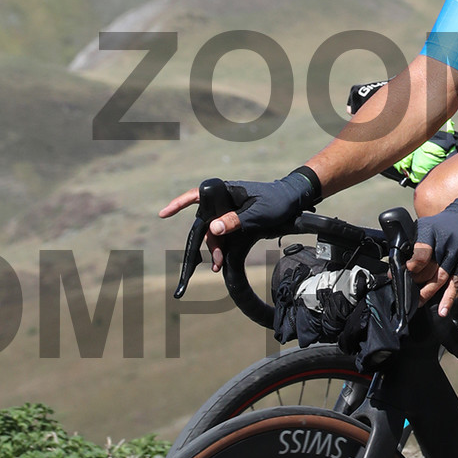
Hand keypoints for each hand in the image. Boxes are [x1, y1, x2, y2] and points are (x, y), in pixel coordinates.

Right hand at [158, 170, 316, 268]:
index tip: (164, 214)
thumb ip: (236, 220)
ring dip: (214, 249)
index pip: (197, 196)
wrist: (293, 202)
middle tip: (211, 263)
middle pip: (205, 223)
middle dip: (204, 243)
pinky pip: (223, 236)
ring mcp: (230, 212)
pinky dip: (221, 249)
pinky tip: (221, 262)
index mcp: (227, 192)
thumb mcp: (259, 212)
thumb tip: (213, 229)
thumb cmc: (277, 201)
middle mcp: (225, 202)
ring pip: (214, 233)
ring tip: (219, 265)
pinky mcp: (236, 222)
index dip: (179, 204)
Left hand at [407, 197, 457, 315]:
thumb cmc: (443, 224)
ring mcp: (457, 254)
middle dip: (416, 282)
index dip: (412, 265)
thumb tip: (396, 264)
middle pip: (430, 268)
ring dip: (429, 292)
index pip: (421, 252)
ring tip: (418, 303)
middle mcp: (445, 243)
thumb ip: (412, 244)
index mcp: (431, 232)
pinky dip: (449, 298)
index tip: (403, 274)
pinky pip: (456, 283)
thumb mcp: (425, 225)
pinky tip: (443, 310)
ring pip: (441, 278)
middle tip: (406, 293)